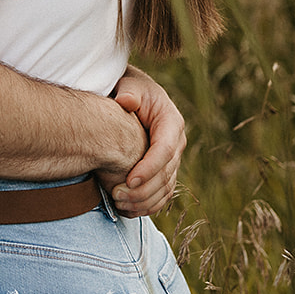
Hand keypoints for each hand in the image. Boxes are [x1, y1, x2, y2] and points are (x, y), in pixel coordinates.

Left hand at [108, 67, 185, 217]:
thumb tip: (126, 101)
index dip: (149, 167)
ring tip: (119, 204)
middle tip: (117, 196)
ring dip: (144, 201)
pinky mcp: (165, 170)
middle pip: (166, 173)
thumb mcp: (129, 83)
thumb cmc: (129, 87)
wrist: (132, 94)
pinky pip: (162, 194)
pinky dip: (148, 205)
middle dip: (143, 189)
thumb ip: (128, 91)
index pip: (165, 150)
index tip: (130, 180)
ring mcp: (172, 159)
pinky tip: (128, 210)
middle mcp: (176, 143)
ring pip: (165, 188)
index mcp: (171, 122)